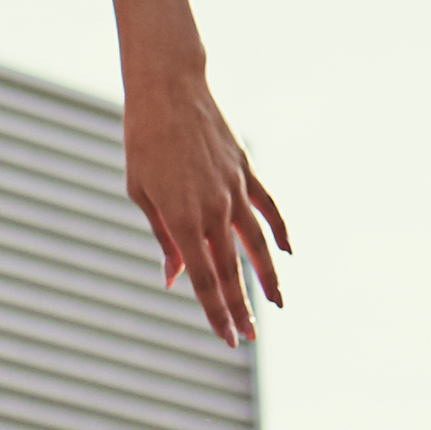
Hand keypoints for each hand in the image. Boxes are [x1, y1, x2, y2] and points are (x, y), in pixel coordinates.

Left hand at [124, 77, 290, 345]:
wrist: (169, 91)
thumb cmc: (144, 143)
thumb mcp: (141, 193)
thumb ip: (164, 238)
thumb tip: (176, 277)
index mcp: (181, 219)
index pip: (204, 280)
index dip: (216, 313)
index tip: (228, 338)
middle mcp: (213, 209)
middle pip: (231, 270)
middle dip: (240, 308)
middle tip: (249, 337)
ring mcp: (234, 190)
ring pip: (257, 244)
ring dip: (269, 278)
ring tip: (279, 305)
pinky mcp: (246, 171)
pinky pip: (268, 208)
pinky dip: (281, 231)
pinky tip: (289, 252)